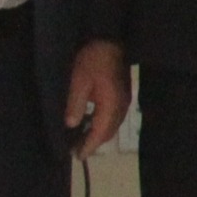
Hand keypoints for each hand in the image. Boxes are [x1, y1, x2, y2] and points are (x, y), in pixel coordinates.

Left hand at [65, 39, 130, 154]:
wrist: (109, 40)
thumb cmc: (91, 59)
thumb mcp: (78, 80)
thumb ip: (75, 104)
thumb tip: (72, 125)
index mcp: (111, 104)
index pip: (101, 131)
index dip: (89, 145)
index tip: (78, 156)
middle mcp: (121, 105)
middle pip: (109, 131)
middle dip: (94, 143)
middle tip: (76, 152)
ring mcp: (124, 100)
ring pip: (112, 125)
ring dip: (99, 134)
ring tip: (81, 140)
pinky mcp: (122, 94)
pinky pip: (113, 117)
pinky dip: (102, 125)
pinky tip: (90, 123)